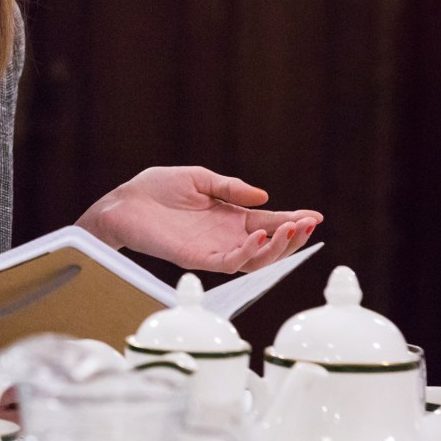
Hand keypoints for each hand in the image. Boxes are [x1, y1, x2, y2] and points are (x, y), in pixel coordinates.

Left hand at [75, 166, 322, 273]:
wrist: (124, 203)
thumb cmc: (157, 189)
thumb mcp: (200, 179)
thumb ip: (230, 187)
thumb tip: (263, 196)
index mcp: (229, 217)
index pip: (268, 222)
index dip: (292, 220)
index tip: (315, 216)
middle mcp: (225, 237)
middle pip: (268, 245)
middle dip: (291, 237)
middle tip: (308, 224)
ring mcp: (212, 249)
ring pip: (254, 259)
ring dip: (275, 246)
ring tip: (289, 229)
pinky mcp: (196, 258)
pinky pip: (228, 262)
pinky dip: (247, 252)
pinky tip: (258, 235)